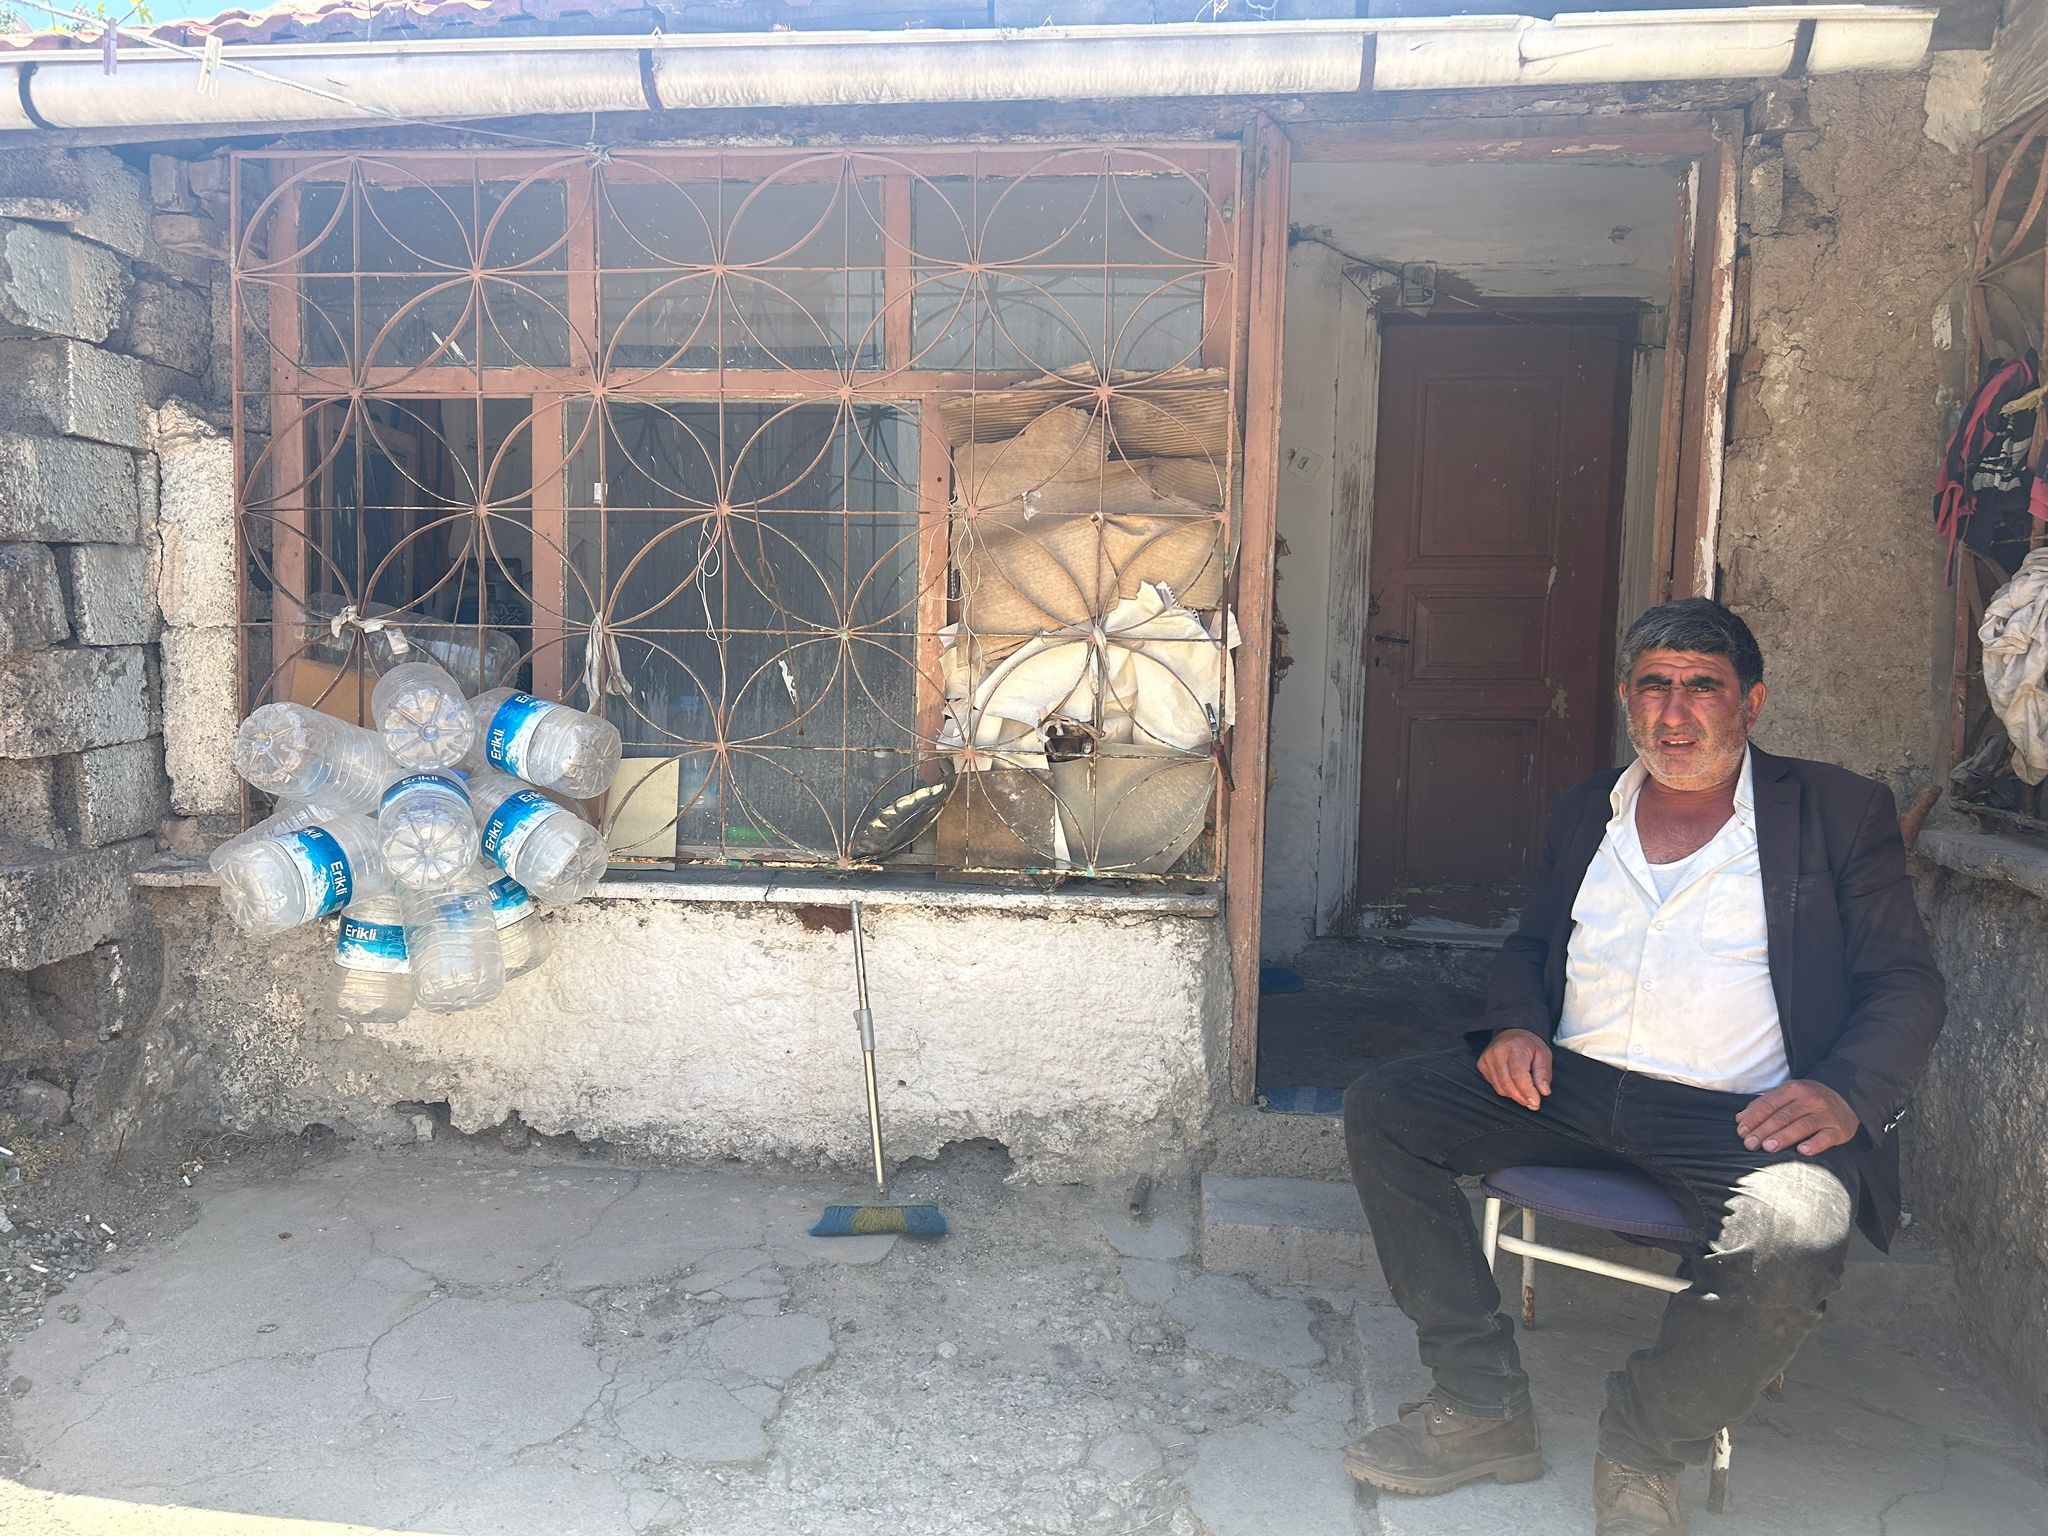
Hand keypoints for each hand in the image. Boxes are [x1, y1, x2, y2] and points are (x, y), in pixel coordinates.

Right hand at [1478, 1029, 1552, 1110]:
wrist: (1511, 1033)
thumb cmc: (1528, 1045)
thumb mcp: (1543, 1055)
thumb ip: (1544, 1073)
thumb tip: (1544, 1091)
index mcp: (1514, 1046)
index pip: (1518, 1074)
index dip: (1527, 1091)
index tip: (1536, 1102)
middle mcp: (1497, 1052)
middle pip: (1508, 1084)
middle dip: (1522, 1097)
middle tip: (1533, 1103)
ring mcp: (1486, 1058)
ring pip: (1500, 1087)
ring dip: (1515, 1096)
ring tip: (1526, 1095)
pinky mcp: (1482, 1065)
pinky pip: (1495, 1085)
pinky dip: (1507, 1091)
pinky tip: (1515, 1086)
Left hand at [1736, 1080, 1858, 1156]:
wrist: (1848, 1098)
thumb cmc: (1809, 1100)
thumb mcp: (1789, 1095)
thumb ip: (1765, 1104)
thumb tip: (1741, 1119)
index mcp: (1794, 1089)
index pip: (1769, 1104)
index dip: (1753, 1118)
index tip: (1742, 1132)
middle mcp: (1809, 1099)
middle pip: (1782, 1116)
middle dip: (1763, 1130)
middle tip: (1750, 1144)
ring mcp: (1825, 1114)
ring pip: (1801, 1125)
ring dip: (1783, 1136)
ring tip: (1768, 1147)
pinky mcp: (1838, 1129)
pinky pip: (1826, 1137)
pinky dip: (1815, 1144)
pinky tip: (1803, 1151)